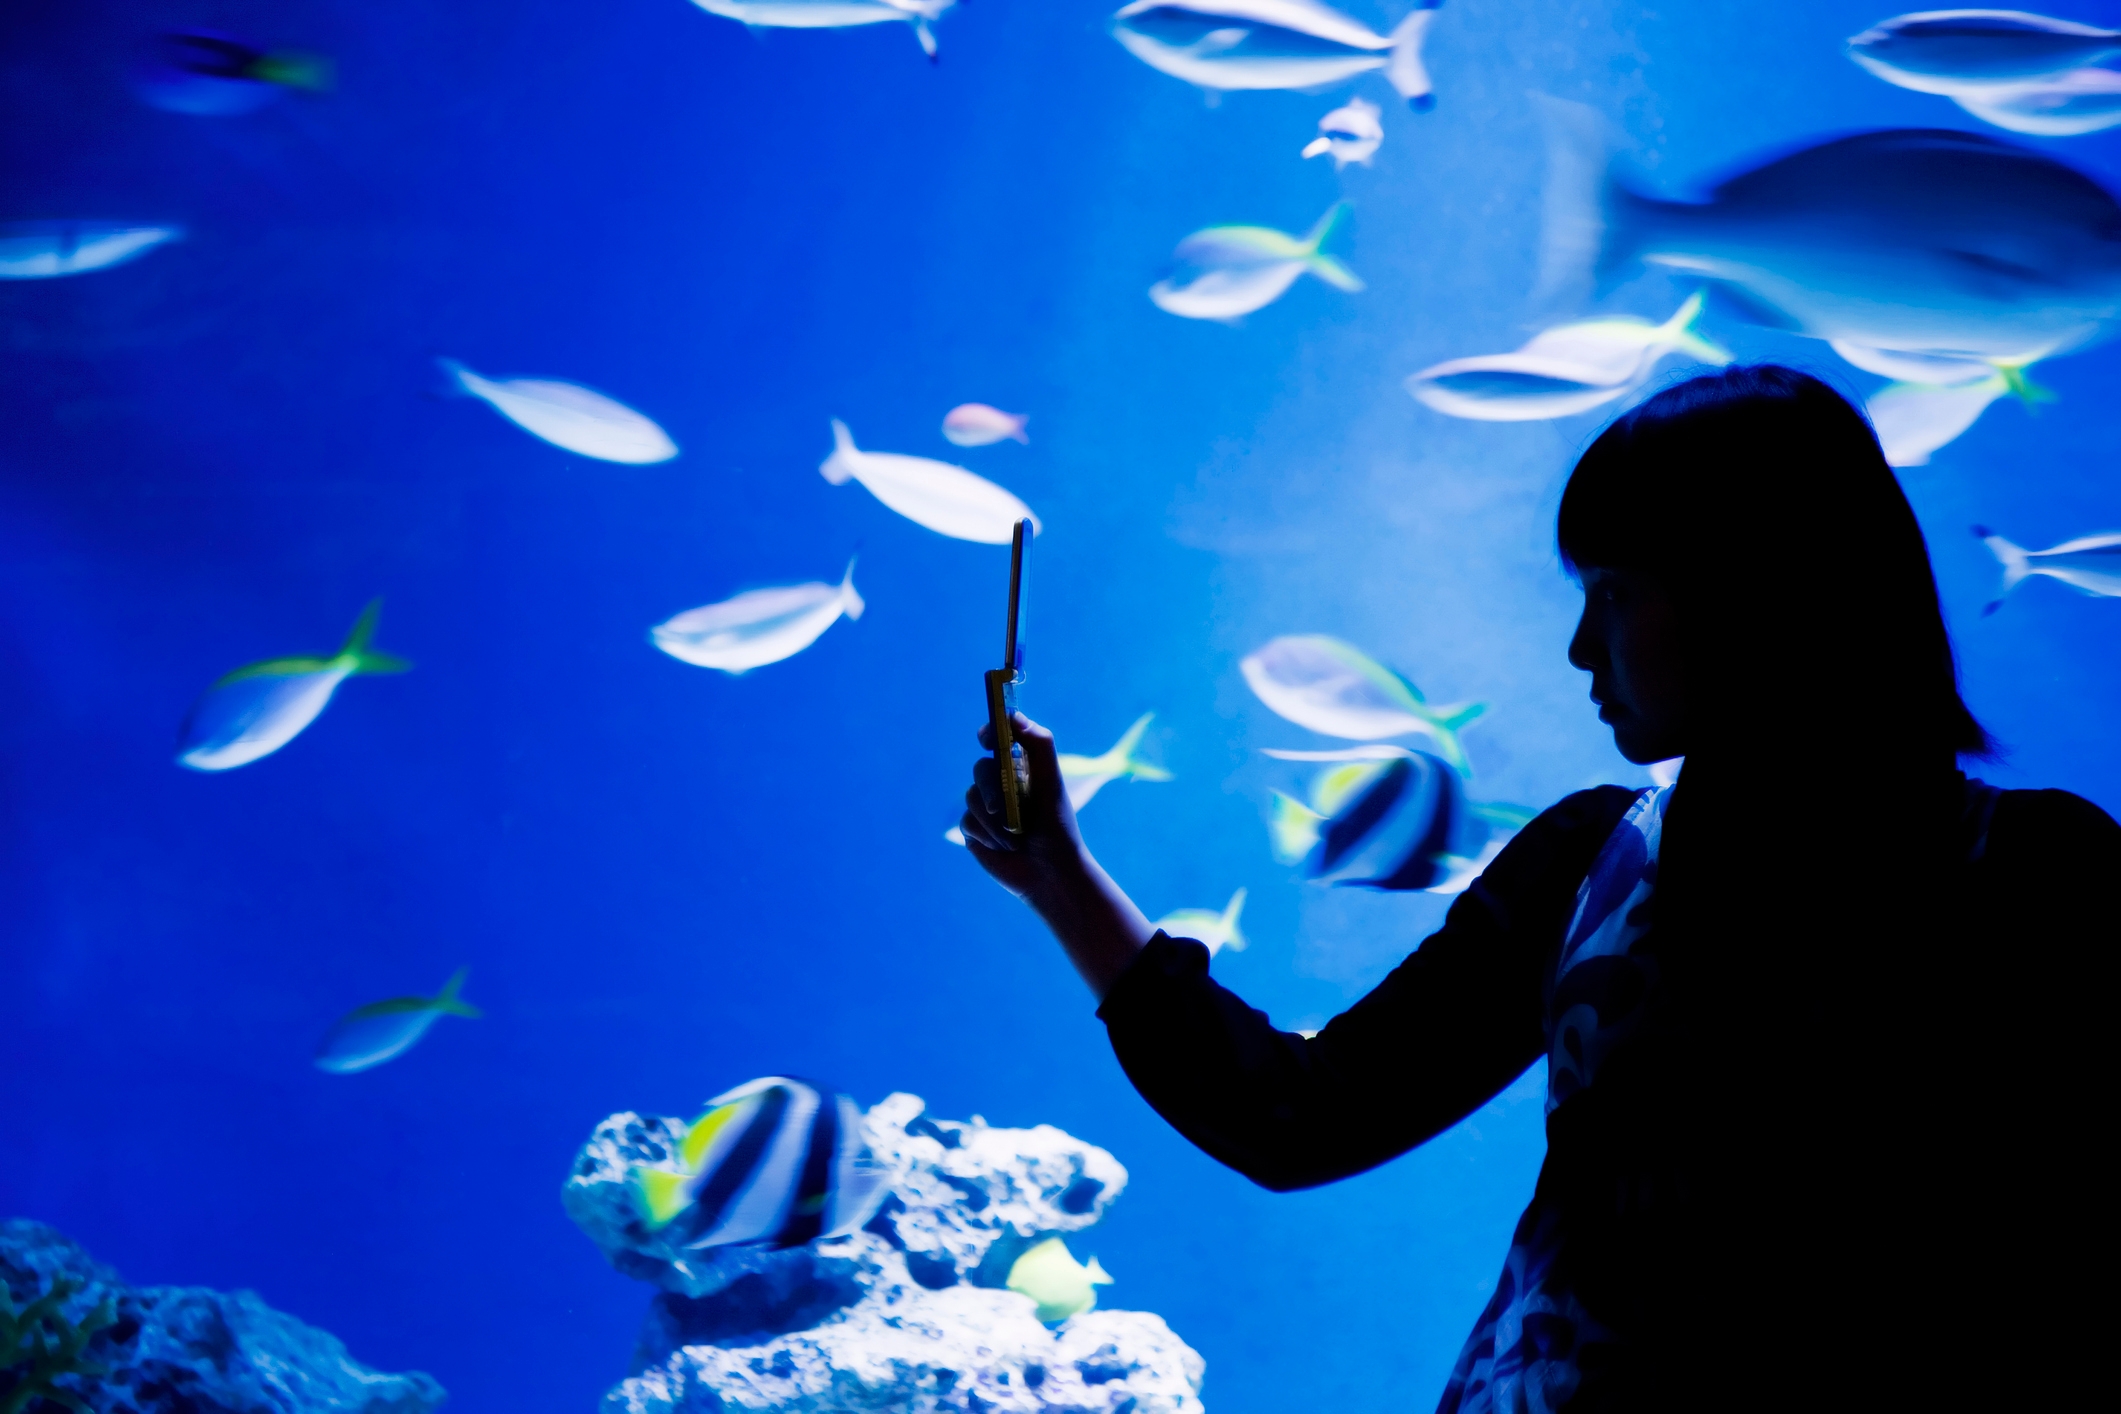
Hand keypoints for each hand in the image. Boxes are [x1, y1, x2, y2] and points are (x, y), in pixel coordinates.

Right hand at [959, 714, 1086, 904]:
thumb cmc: (1057, 827)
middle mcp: (1001, 783)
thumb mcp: (1052, 783)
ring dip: (994, 819)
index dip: (990, 732)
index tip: (987, 737)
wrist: (1050, 873)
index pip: (999, 738)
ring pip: (972, 796)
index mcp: (1022, 767)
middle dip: (992, 787)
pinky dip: (986, 834)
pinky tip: (1003, 847)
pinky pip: (967, 821)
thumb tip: (1013, 716)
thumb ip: (1039, 746)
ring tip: (1015, 837)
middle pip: (981, 768)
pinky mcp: (975, 829)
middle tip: (1003, 808)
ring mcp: (986, 806)